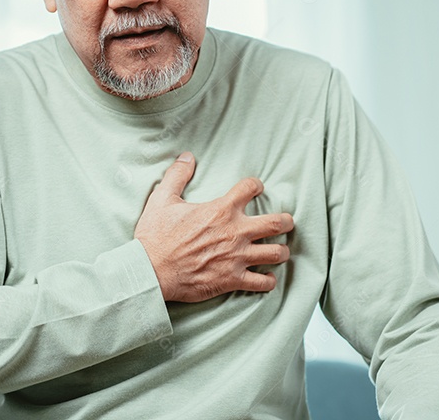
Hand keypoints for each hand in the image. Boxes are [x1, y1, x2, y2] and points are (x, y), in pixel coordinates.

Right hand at [134, 152, 293, 302]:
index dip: (255, 185)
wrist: (151, 271)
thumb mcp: (162, 199)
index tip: (256, 187)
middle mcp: (235, 232)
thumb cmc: (156, 236)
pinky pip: (262, 282)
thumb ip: (177, 175)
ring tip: (282, 250)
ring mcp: (237, 257)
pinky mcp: (233, 279)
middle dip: (286, 221)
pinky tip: (268, 278)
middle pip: (276, 223)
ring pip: (276, 253)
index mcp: (221, 210)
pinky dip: (268, 281)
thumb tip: (187, 157)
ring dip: (282, 251)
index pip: (249, 188)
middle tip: (287, 222)